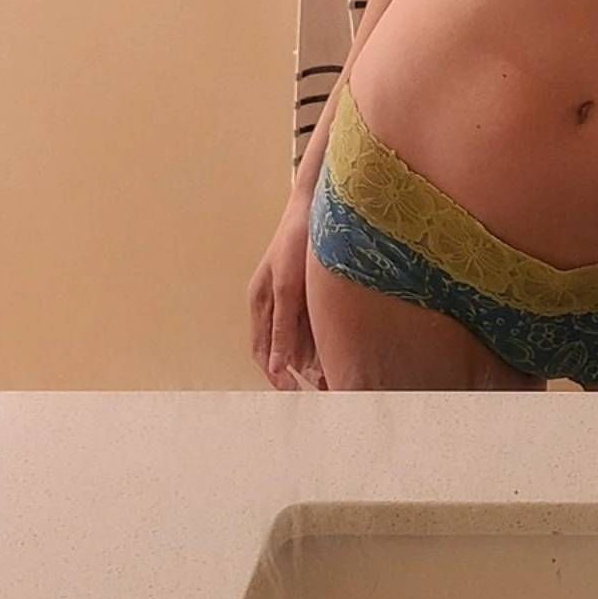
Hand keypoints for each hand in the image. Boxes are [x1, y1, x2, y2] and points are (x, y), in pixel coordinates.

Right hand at [248, 190, 323, 390]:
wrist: (320, 207)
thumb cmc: (296, 242)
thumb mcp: (287, 288)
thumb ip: (282, 326)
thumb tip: (275, 365)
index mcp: (259, 302)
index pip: (261, 350)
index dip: (274, 373)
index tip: (291, 391)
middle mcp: (273, 302)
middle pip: (281, 347)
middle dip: (298, 370)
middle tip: (321, 388)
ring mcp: (292, 296)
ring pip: (299, 337)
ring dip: (313, 358)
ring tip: (332, 376)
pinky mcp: (310, 290)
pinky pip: (313, 323)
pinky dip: (322, 340)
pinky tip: (338, 349)